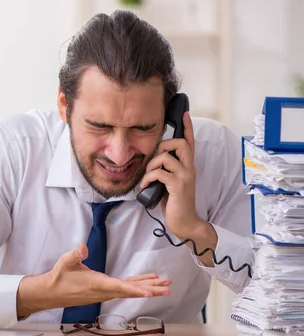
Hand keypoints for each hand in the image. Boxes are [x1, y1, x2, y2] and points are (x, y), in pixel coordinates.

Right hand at [17, 244, 171, 317]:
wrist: (51, 292)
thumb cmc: (59, 277)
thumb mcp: (65, 263)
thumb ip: (75, 255)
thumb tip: (82, 247)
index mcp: (97, 284)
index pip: (120, 287)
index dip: (136, 289)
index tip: (150, 293)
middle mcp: (105, 291)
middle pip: (132, 291)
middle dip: (151, 289)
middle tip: (168, 288)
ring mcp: (105, 293)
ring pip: (130, 291)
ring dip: (147, 288)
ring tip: (164, 286)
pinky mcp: (104, 292)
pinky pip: (125, 289)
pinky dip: (137, 286)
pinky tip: (146, 283)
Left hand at [139, 111, 205, 239]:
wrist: (185, 222)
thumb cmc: (175, 202)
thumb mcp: (170, 183)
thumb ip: (166, 170)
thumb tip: (153, 161)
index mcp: (188, 167)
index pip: (190, 143)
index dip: (188, 128)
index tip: (184, 114)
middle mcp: (189, 169)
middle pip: (180, 143)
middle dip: (163, 146)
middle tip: (154, 160)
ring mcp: (185, 177)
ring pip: (166, 157)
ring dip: (151, 165)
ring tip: (147, 177)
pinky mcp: (178, 186)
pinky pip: (160, 173)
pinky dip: (148, 177)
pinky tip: (145, 185)